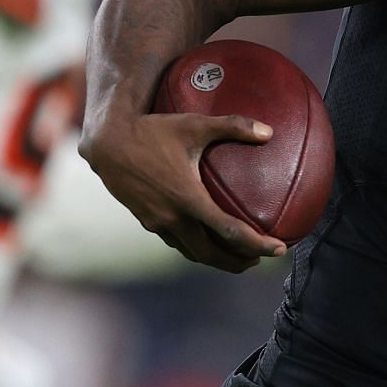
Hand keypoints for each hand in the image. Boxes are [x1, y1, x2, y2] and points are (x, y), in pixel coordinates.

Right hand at [79, 108, 285, 271]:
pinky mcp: (147, 221)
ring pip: (192, 253)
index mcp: (188, 199)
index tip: (279, 248)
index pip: (230, 231)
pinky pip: (177, 242)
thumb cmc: (153, 130)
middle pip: (211, 254)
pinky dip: (196, 247)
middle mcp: (172, 217)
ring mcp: (157, 222)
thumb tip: (269, 132)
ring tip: (238, 255)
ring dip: (216, 259)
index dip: (257, 244)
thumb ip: (234, 126)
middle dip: (238, 261)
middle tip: (260, 259)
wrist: (106, 143)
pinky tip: (205, 238)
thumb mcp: (195, 125)